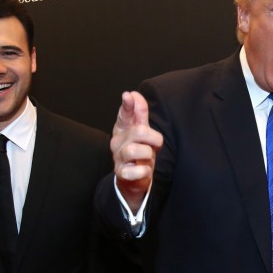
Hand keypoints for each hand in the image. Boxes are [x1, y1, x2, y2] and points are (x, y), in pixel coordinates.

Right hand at [111, 91, 162, 211]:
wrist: (133, 178)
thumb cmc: (139, 151)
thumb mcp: (141, 132)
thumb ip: (139, 113)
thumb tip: (135, 93)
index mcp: (122, 129)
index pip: (124, 114)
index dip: (127, 105)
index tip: (128, 95)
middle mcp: (117, 141)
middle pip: (139, 131)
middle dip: (154, 138)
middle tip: (155, 145)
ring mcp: (118, 157)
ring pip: (136, 150)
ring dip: (148, 155)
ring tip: (147, 158)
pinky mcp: (121, 173)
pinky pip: (137, 170)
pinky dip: (144, 171)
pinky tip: (143, 170)